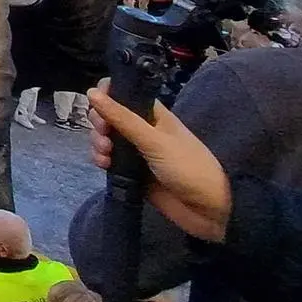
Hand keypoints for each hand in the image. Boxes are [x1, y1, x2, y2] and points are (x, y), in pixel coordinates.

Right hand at [86, 83, 230, 242]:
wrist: (210, 210)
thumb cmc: (187, 167)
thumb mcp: (154, 140)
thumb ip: (122, 118)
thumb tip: (91, 91)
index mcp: (152, 114)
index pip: (123, 93)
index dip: (107, 95)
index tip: (97, 105)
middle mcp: (142, 129)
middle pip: (109, 116)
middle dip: (99, 123)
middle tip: (104, 134)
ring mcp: (136, 151)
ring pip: (106, 138)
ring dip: (98, 143)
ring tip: (105, 155)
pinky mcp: (132, 172)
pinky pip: (109, 160)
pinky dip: (101, 160)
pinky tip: (103, 166)